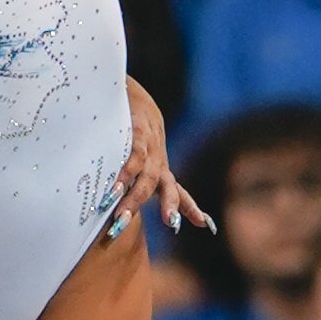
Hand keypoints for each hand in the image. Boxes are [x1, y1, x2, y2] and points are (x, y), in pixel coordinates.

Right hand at [107, 78, 213, 241]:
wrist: (132, 95)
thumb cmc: (138, 133)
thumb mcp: (145, 159)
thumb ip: (150, 182)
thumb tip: (159, 205)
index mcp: (160, 169)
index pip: (178, 192)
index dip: (190, 207)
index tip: (206, 224)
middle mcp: (158, 161)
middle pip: (166, 187)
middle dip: (169, 207)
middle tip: (171, 224)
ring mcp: (149, 147)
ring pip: (146, 177)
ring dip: (134, 198)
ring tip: (121, 218)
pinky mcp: (138, 132)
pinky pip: (134, 156)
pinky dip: (126, 173)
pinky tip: (114, 188)